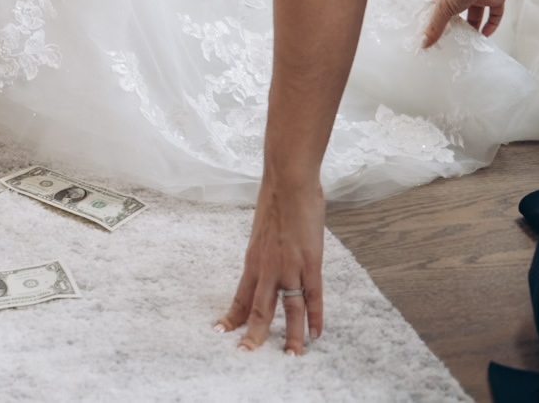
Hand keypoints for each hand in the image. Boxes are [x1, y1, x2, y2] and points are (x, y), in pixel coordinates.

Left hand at [219, 174, 327, 353]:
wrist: (288, 182)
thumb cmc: (276, 199)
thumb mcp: (262, 230)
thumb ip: (265, 248)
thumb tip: (269, 253)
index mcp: (253, 260)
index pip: (241, 296)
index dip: (233, 315)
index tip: (223, 331)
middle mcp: (267, 268)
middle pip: (259, 310)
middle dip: (254, 334)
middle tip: (248, 354)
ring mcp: (289, 268)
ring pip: (288, 310)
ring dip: (290, 335)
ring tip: (291, 356)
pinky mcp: (310, 263)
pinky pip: (313, 296)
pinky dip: (315, 317)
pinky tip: (316, 333)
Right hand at [421, 0, 513, 46]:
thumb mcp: (444, 5)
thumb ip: (435, 25)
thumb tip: (424, 43)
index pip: (437, 5)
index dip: (435, 18)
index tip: (432, 34)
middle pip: (457, 12)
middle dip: (455, 25)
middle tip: (451, 41)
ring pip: (475, 15)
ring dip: (473, 27)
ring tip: (468, 42)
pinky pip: (493, 15)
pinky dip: (490, 25)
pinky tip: (485, 36)